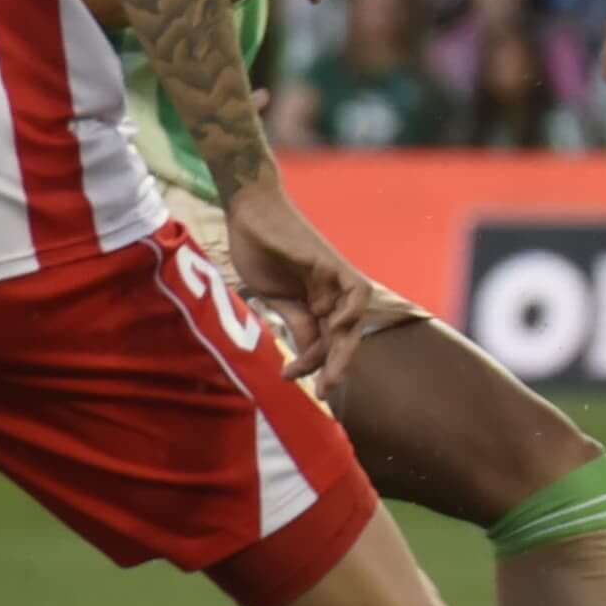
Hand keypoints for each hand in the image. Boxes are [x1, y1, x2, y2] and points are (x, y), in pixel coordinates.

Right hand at [219, 176, 373, 392]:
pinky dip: (352, 309)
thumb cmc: (259, 251)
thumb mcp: (276, 298)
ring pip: (352, 319)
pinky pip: (356, 289)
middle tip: (323, 392)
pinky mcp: (330, 263)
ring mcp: (333, 279)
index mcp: (317, 304)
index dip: (319, 365)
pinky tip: (337, 326)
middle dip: (336, 365)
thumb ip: (296, 323)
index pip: (328, 342)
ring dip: (342, 348)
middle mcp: (332, 295)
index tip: (300, 384)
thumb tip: (305, 358)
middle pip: (344, 336)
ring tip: (328, 373)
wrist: (249, 213)